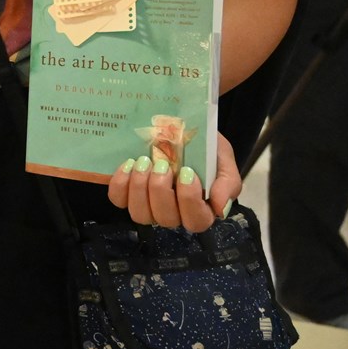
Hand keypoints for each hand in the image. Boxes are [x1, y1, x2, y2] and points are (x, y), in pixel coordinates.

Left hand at [107, 133, 239, 231]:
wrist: (180, 127)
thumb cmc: (204, 147)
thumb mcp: (222, 158)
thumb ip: (227, 182)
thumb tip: (220, 208)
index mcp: (201, 208)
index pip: (196, 221)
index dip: (190, 201)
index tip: (187, 173)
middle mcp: (174, 212)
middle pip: (165, 219)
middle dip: (161, 191)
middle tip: (162, 164)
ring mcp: (149, 205)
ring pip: (140, 214)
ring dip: (140, 188)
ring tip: (144, 162)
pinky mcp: (127, 194)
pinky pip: (119, 200)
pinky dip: (121, 184)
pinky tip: (129, 164)